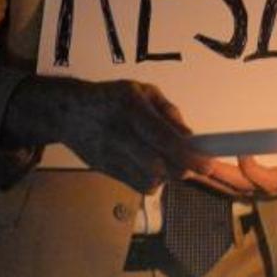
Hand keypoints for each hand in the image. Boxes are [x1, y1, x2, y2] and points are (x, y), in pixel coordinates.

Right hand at [4, 76, 229, 194]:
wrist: (68, 112)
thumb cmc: (112, 99)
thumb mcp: (144, 91)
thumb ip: (170, 113)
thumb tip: (191, 137)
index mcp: (130, 107)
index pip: (163, 138)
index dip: (188, 155)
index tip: (207, 164)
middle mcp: (118, 133)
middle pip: (157, 165)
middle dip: (183, 169)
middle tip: (197, 165)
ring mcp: (109, 155)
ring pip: (149, 180)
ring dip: (169, 175)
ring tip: (171, 160)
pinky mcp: (105, 170)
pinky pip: (137, 185)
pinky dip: (154, 181)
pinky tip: (155, 167)